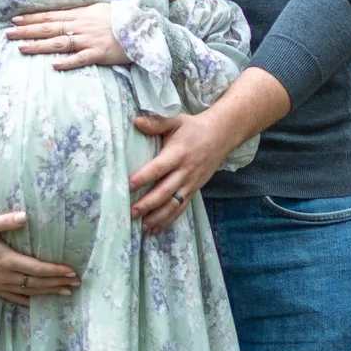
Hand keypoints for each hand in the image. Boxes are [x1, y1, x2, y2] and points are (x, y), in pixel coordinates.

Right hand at [0, 210, 78, 303]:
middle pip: (37, 282)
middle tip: (76, 283)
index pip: (37, 268)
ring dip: (48, 292)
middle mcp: (4, 276)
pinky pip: (12, 298)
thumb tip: (25, 216)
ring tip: (65, 292)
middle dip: (58, 283)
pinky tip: (38, 302)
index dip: (55, 271)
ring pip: (28, 292)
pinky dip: (27, 300)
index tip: (72, 271)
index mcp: (6, 260)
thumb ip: (5, 221)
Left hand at [8, 3, 125, 69]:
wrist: (142, 27)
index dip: (31, 18)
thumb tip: (64, 15)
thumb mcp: (98, 10)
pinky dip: (67, 62)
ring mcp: (89, 40)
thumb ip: (80, 13)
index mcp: (80, 15)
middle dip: (27, 31)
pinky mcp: (99, 53)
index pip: (50, 16)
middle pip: (49, 28)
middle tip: (7, 34)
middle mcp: (81, 26)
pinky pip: (81, 59)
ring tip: (21, 48)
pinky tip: (53, 66)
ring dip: (39, 46)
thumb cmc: (121, 18)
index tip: (14, 20)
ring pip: (59, 43)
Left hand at [128, 110, 236, 233]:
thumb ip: (156, 123)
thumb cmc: (193, 128)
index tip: (129, 186)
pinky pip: (180, 208)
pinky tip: (155, 229)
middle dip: (148, 204)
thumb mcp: (176, 121)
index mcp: (178, 153)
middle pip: (165, 191)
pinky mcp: (194, 190)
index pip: (159, 168)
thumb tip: (135, 121)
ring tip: (142, 226)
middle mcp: (185, 171)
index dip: (144, 177)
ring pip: (173, 204)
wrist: (221, 136)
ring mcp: (190, 183)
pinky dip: (168, 220)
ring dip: (157, 217)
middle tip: (131, 213)